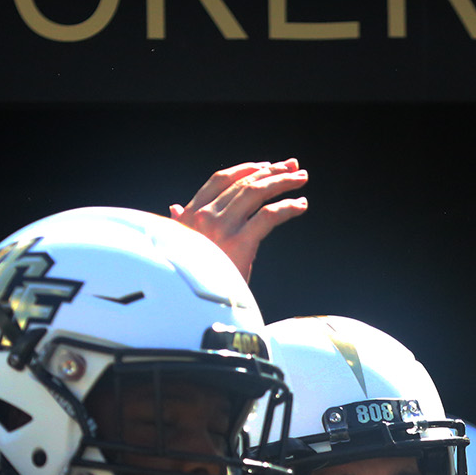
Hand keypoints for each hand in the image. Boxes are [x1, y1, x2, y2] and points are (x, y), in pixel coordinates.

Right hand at [169, 159, 307, 281]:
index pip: (220, 180)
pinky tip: (300, 206)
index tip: (266, 165)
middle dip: (271, 171)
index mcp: (190, 215)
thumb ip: (181, 225)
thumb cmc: (189, 281)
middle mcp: (204, 216)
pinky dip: (287, 207)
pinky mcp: (240, 243)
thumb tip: (174, 207)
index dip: (246, 169)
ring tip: (301, 179)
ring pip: (256, 193)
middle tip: (293, 167)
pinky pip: (269, 215)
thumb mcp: (180, 248)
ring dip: (282, 182)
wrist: (191, 309)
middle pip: (243, 184)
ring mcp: (222, 228)